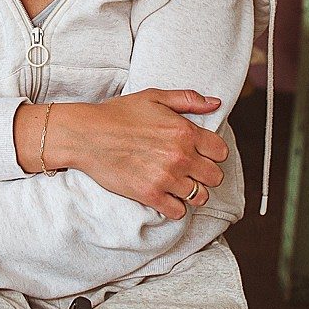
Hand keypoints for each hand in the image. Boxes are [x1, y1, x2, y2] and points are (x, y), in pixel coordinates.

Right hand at [42, 91, 228, 220]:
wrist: (87, 134)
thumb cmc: (118, 114)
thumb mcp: (154, 97)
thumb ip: (188, 99)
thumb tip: (215, 103)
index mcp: (184, 131)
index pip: (221, 152)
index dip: (213, 153)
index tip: (202, 154)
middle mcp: (180, 156)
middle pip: (215, 177)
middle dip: (206, 174)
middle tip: (192, 171)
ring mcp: (166, 178)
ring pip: (200, 197)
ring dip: (193, 192)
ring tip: (180, 185)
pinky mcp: (150, 195)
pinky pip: (178, 212)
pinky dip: (175, 207)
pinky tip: (166, 196)